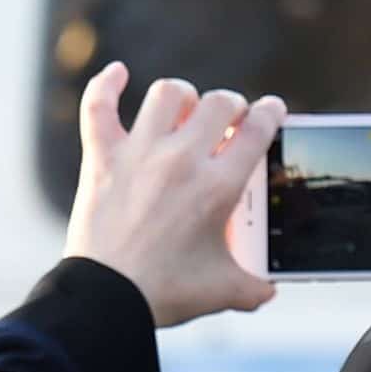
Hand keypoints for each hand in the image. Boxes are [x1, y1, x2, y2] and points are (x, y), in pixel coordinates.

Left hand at [65, 65, 278, 328]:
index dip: (271, 113)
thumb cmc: (166, 293)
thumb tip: (268, 290)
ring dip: (183, 96)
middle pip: (218, 102)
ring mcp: (139, 153)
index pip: (257, 129)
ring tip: (186, 109)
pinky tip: (117, 73)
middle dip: (231, 106)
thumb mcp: (222, 291)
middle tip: (229, 120)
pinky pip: (98, 105)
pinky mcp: (102, 158)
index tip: (272, 110)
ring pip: (168, 94)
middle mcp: (182, 160)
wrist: (107, 297)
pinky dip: (106, 84)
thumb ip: (253, 287)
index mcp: (218, 187)